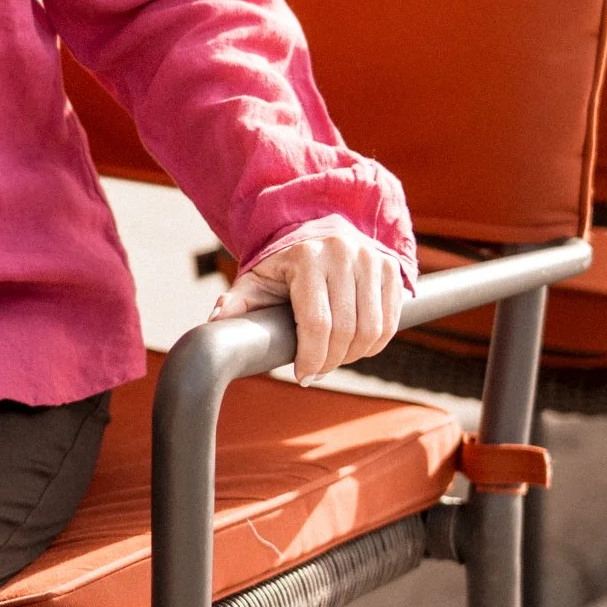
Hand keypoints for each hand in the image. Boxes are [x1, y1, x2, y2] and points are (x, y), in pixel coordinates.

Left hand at [208, 223, 403, 383]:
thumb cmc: (283, 264)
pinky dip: (375, 344)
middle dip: (331, 361)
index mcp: (307, 257)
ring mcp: (371, 259)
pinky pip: (390, 321)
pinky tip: (356, 347)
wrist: (318, 232)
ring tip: (335, 359)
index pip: (317, 323)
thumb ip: (237, 302)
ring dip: (354, 355)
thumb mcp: (256, 280)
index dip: (312, 358)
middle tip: (317, 371)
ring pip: (372, 330)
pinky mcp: (390, 268)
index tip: (302, 375)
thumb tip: (215, 321)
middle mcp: (343, 254)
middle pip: (346, 330)